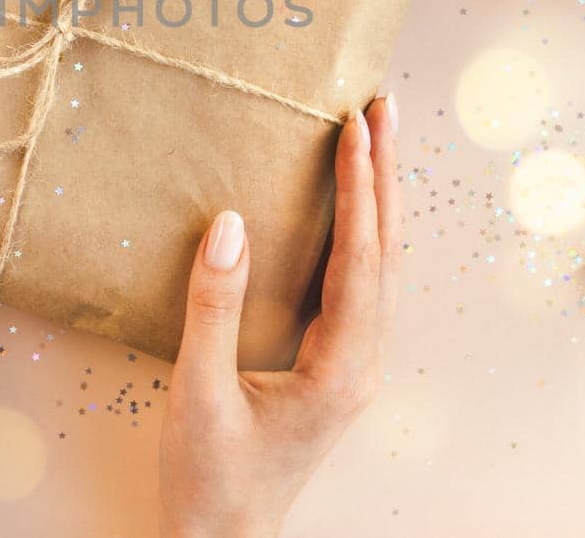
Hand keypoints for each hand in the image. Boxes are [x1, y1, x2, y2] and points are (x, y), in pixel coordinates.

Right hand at [159, 95, 399, 537]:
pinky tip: (352, 206)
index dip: (360, 187)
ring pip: (381, 265)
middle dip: (386, 174)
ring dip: (379, 198)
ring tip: (376, 138)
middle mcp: (363, 361)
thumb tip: (231, 222)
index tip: (354, 126)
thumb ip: (213, 307)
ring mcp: (355, 364)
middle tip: (383, 106)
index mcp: (341, 367)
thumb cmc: (210, 477)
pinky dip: (362, 231)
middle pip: (387, 252)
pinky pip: (362, 283)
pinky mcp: (337, 365)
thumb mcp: (197, 393)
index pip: (360, 258)